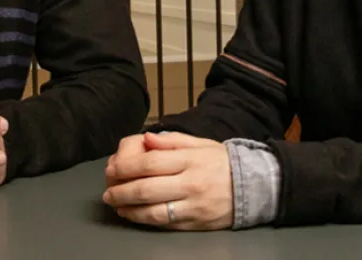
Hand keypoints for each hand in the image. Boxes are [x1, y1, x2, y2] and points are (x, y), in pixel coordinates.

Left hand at [103, 132, 233, 230]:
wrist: (254, 186)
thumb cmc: (221, 163)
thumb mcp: (200, 143)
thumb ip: (171, 140)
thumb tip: (146, 138)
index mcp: (190, 160)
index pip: (150, 162)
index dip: (126, 167)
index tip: (111, 169)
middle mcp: (190, 183)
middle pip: (147, 188)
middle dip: (121, 190)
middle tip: (107, 191)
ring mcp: (193, 206)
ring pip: (153, 210)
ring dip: (129, 209)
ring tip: (116, 204)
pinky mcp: (196, 224)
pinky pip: (165, 223)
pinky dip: (145, 220)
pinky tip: (133, 215)